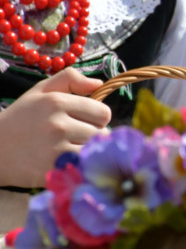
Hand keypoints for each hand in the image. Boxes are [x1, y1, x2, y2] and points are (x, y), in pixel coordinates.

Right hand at [0, 69, 110, 187]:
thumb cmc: (19, 119)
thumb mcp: (39, 91)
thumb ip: (70, 79)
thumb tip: (99, 82)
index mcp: (57, 102)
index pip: (103, 113)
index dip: (96, 118)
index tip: (84, 121)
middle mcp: (58, 124)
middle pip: (101, 133)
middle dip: (92, 135)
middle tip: (74, 137)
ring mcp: (55, 149)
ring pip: (94, 150)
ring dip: (86, 151)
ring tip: (69, 149)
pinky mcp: (52, 169)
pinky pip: (83, 166)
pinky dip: (79, 165)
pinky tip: (66, 161)